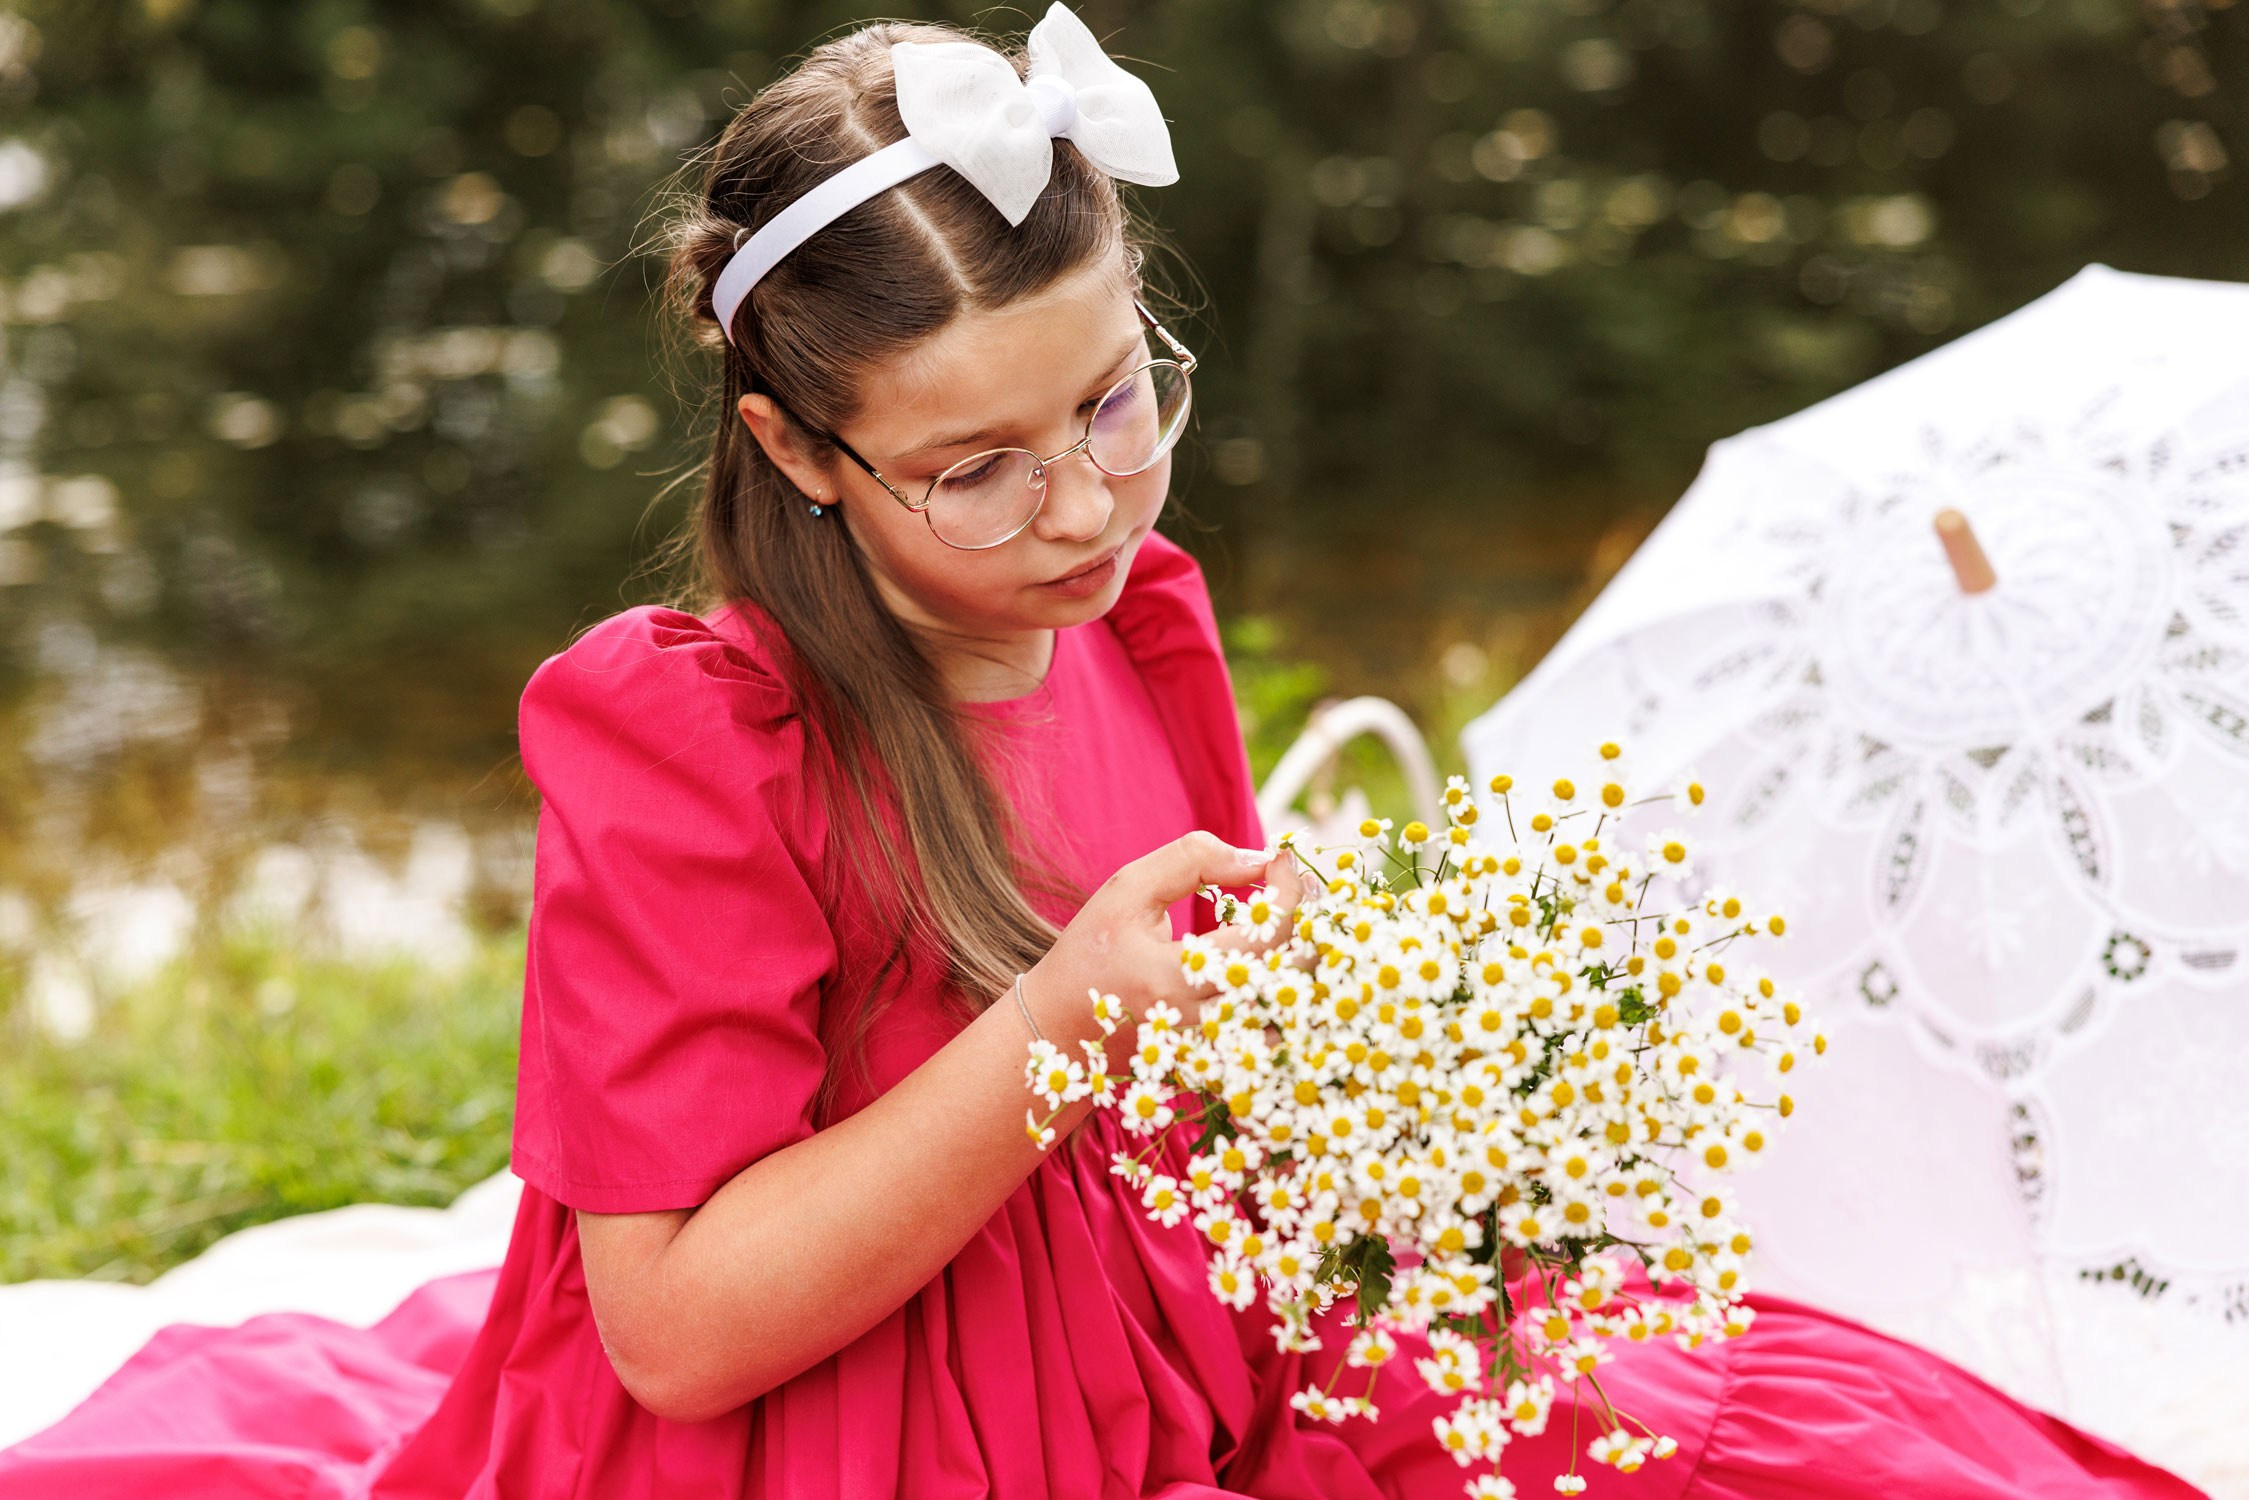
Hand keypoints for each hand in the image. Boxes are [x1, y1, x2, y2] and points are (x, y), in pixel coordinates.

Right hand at [1026, 832, 1294, 1046]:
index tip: (1283, 859)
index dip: (1287, 891)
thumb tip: (1257, 858)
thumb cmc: (1090, 951)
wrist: (1058, 1027)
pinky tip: (1283, 970)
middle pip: (1292, 979)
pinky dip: (1290, 1004)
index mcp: (1174, 976)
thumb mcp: (1126, 891)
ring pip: (1291, 1016)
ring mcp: (1212, 1050)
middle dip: (1312, 928)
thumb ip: (1190, 861)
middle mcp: (1199, 1022)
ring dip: (1306, 970)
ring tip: (1301, 928)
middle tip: (1305, 891)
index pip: (1264, 936)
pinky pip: (1275, 1040)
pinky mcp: (1218, 1062)